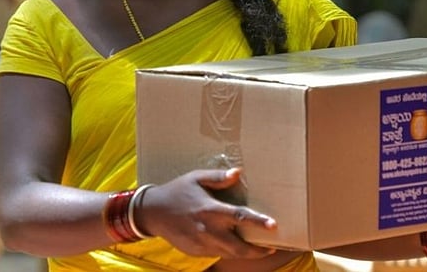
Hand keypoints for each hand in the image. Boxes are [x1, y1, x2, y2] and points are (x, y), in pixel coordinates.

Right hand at [137, 168, 277, 258]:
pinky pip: (217, 253)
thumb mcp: (196, 179)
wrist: (153, 212)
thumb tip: (238, 173)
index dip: (258, 222)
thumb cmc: (177, 192)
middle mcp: (208, 230)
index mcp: (211, 210)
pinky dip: (227, 250)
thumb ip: (218, 177)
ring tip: (257, 248)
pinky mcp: (197, 252)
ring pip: (230, 253)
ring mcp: (202, 244)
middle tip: (270, 248)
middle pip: (239, 247)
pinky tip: (231, 243)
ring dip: (244, 252)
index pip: (240, 217)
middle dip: (258, 251)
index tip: (274, 226)